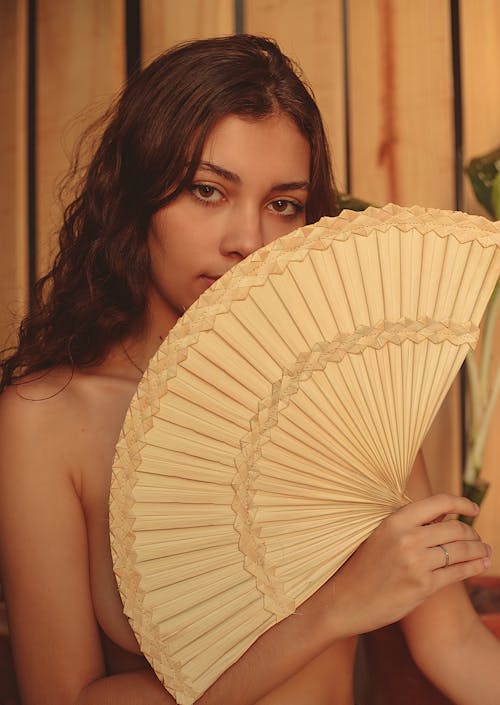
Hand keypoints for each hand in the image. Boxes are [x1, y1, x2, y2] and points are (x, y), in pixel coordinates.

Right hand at [330, 494, 490, 636]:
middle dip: (473, 533)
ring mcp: (416, 563)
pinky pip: (457, 573)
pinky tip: (480, 565)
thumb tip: (446, 513)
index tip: (473, 508)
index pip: (439, 502)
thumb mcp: (382, 535)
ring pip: (460, 551)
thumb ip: (411, 523)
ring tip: (485, 552)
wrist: (346, 600)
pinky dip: (474, 567)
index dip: (461, 503)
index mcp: (395, 520)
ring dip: (479, 550)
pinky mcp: (423, 586)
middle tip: (478, 538)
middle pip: (456, 529)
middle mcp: (407, 538)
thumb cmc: (363, 566)